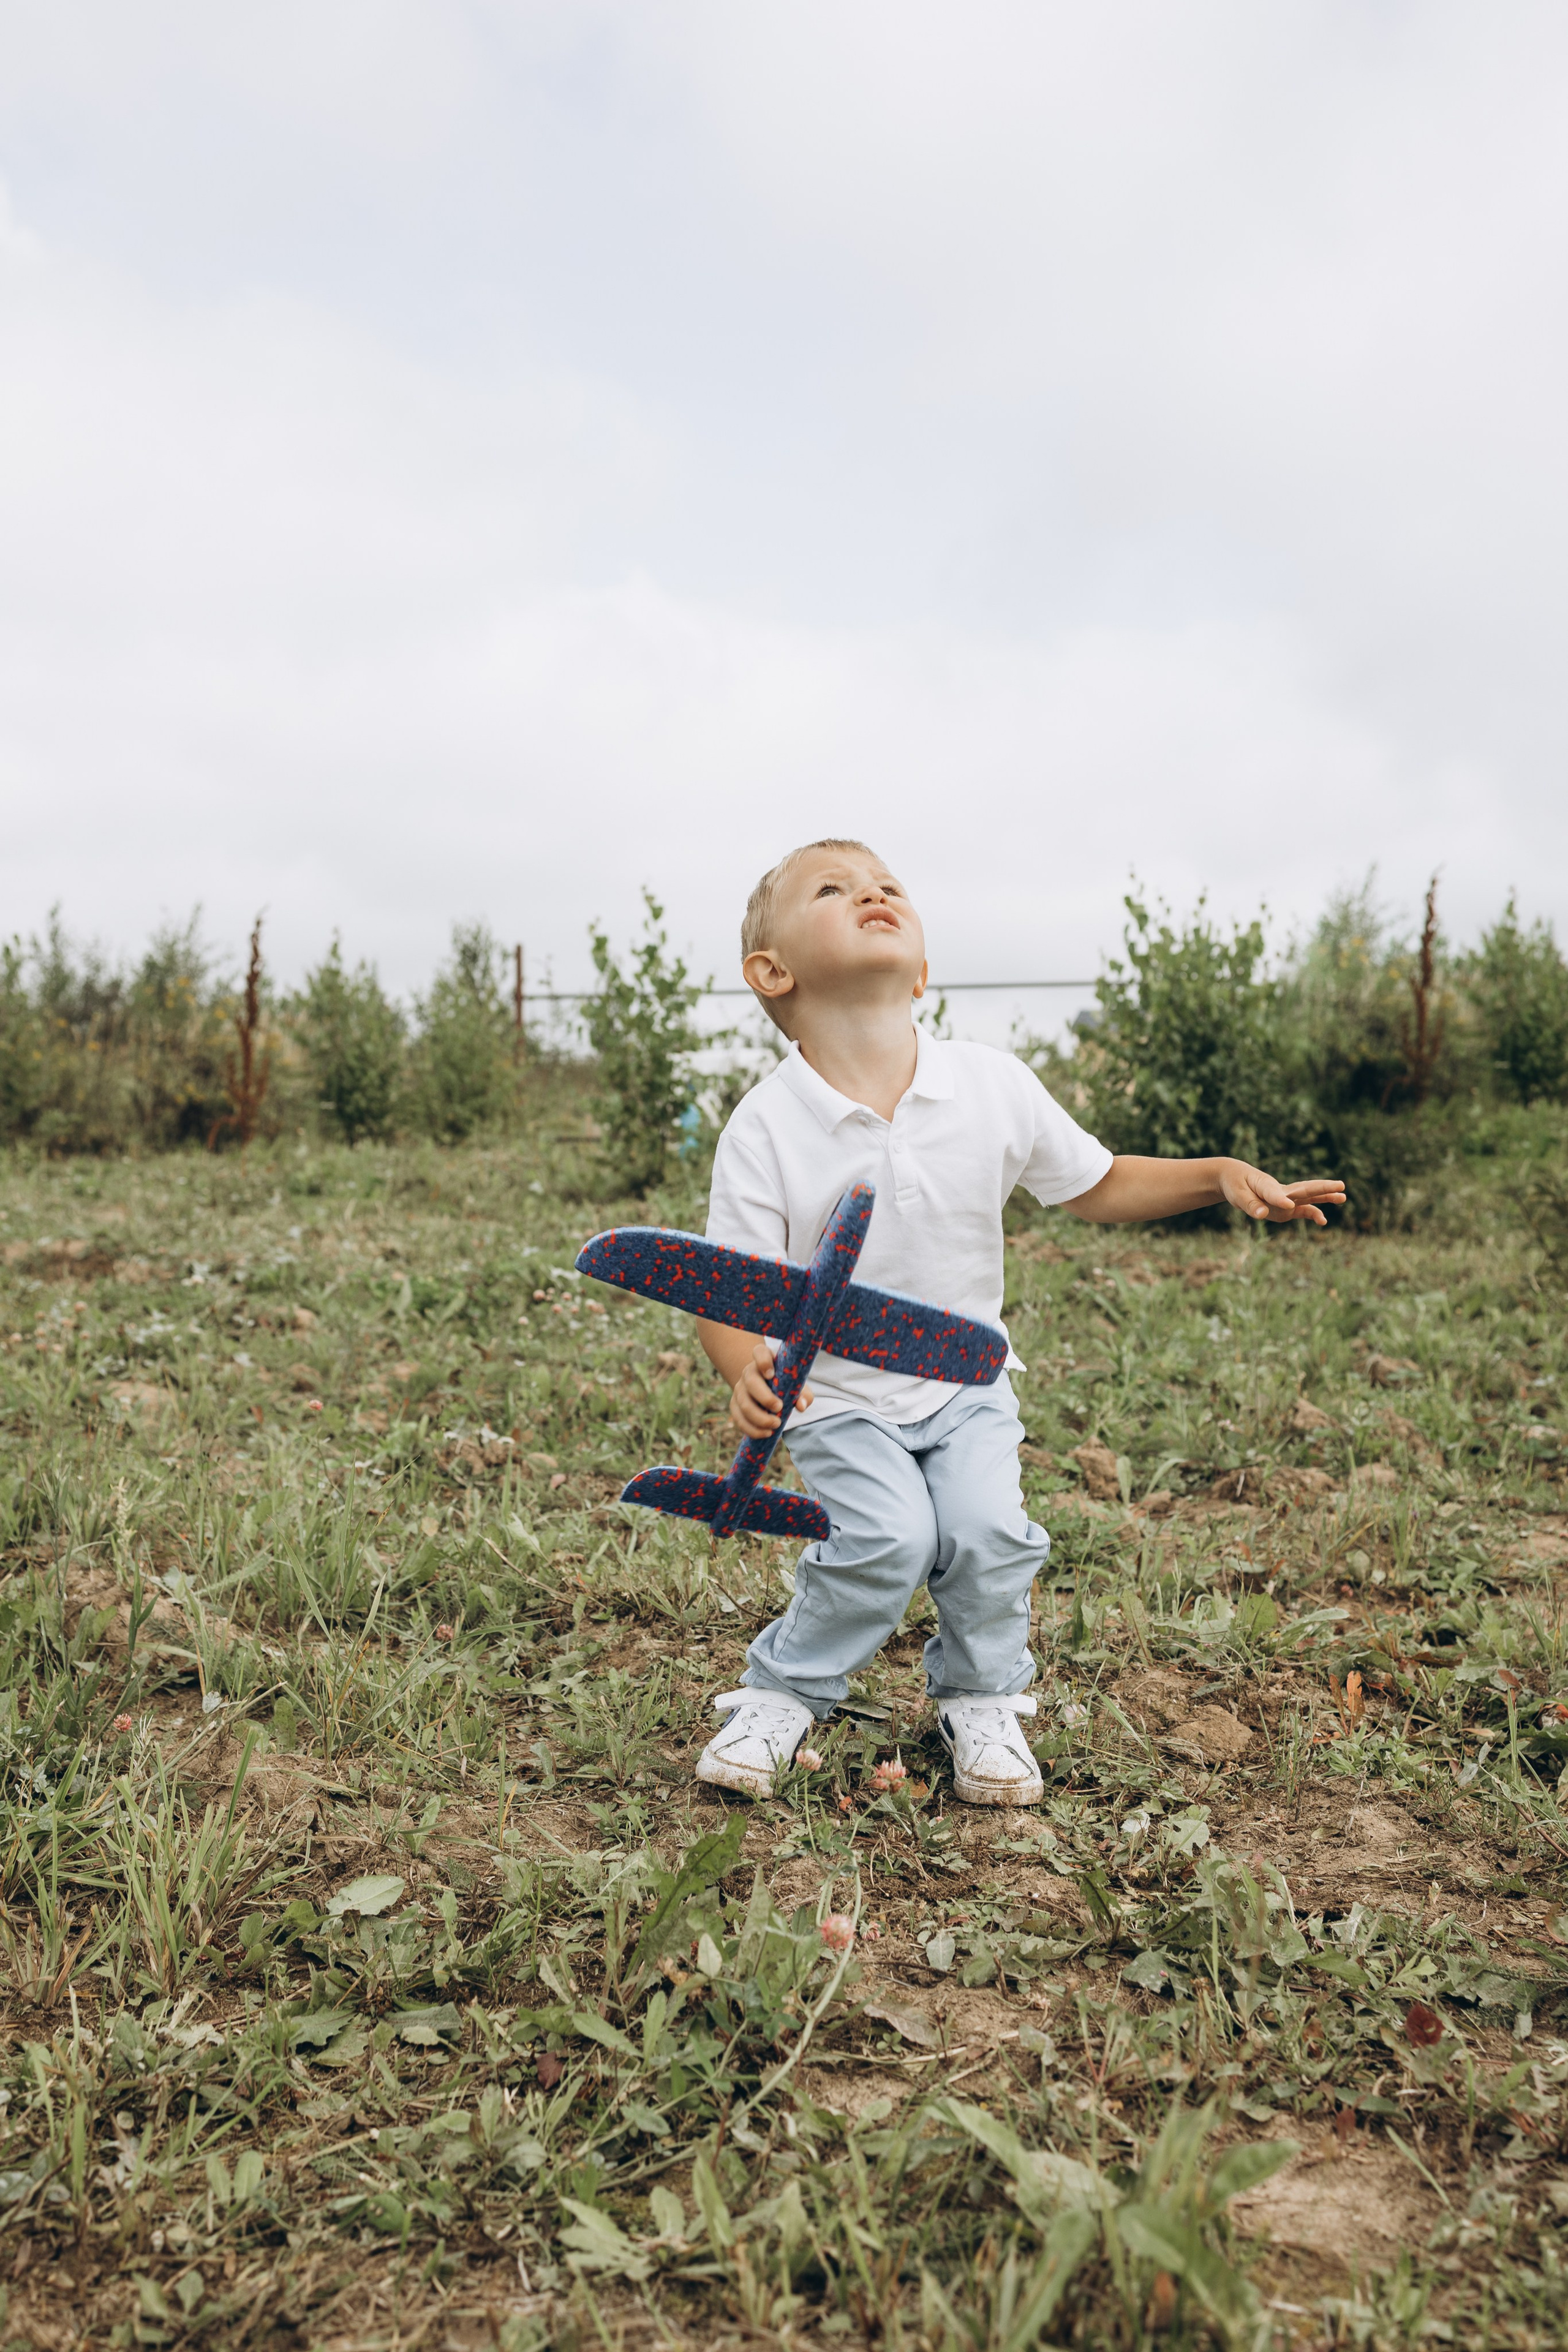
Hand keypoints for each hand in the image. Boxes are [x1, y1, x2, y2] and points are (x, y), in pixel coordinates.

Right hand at [728, 1341, 812, 1437]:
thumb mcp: (797, 1385)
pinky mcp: (735, 1405)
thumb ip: (803, 1393)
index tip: (771, 1374)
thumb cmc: (786, 1384)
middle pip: (751, 1382)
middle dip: (764, 1397)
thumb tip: (802, 1406)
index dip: (763, 1361)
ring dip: (760, 1418)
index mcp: (764, 1359)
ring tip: (776, 1425)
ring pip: (744, 1404)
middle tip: (779, 1408)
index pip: (760, 1352)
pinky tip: (766, 1433)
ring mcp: (739, 1388)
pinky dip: (752, 1429)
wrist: (768, 1389)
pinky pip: (739, 1419)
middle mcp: (749, 1371)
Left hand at [1220, 1162, 1346, 1224]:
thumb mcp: (1238, 1194)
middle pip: (1303, 1188)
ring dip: (1325, 1196)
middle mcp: (1280, 1191)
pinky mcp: (1286, 1208)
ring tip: (1343, 1197)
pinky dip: (1313, 1214)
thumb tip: (1262, 1215)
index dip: (1279, 1199)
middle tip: (1341, 1186)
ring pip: (1309, 1197)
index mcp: (1265, 1186)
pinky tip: (1323, 1221)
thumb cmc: (1236, 1184)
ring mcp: (1286, 1199)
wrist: (1236, 1178)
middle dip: (1322, 1188)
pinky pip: (1302, 1210)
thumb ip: (1250, 1205)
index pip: (1274, 1193)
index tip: (1288, 1204)